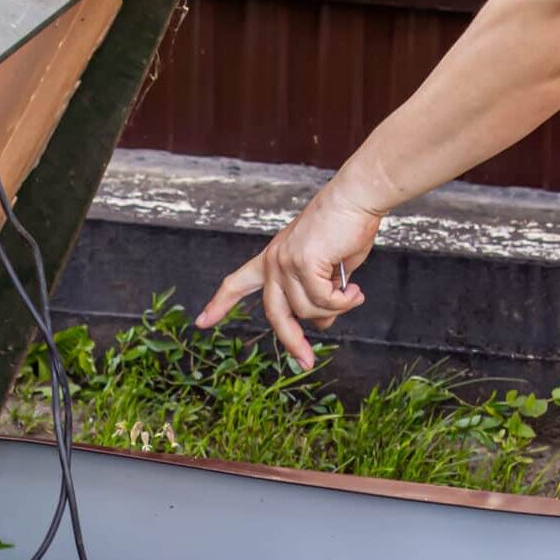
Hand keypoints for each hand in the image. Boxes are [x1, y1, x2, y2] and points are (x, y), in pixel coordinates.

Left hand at [196, 179, 379, 368]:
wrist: (356, 197)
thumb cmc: (345, 228)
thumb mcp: (328, 270)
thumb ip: (318, 295)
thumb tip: (322, 324)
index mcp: (272, 259)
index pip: (237, 283)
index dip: (220, 304)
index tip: (202, 322)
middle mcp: (273, 261)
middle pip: (274, 314)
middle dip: (292, 342)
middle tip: (307, 362)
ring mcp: (285, 262)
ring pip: (307, 310)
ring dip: (335, 309)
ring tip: (353, 294)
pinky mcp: (302, 262)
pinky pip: (323, 301)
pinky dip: (343, 302)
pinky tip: (355, 290)